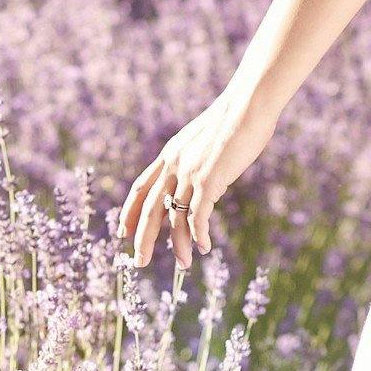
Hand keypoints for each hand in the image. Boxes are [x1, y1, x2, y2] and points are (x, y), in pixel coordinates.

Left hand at [119, 94, 269, 266]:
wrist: (247, 105)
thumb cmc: (233, 122)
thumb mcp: (202, 142)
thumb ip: (193, 161)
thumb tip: (198, 180)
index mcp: (169, 155)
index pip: (140, 189)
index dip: (129, 212)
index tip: (123, 232)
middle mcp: (173, 165)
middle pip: (149, 209)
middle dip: (143, 238)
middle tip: (139, 261)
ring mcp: (189, 172)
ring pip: (175, 217)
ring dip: (178, 245)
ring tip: (184, 264)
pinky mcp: (209, 179)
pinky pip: (198, 215)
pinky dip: (199, 234)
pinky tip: (204, 247)